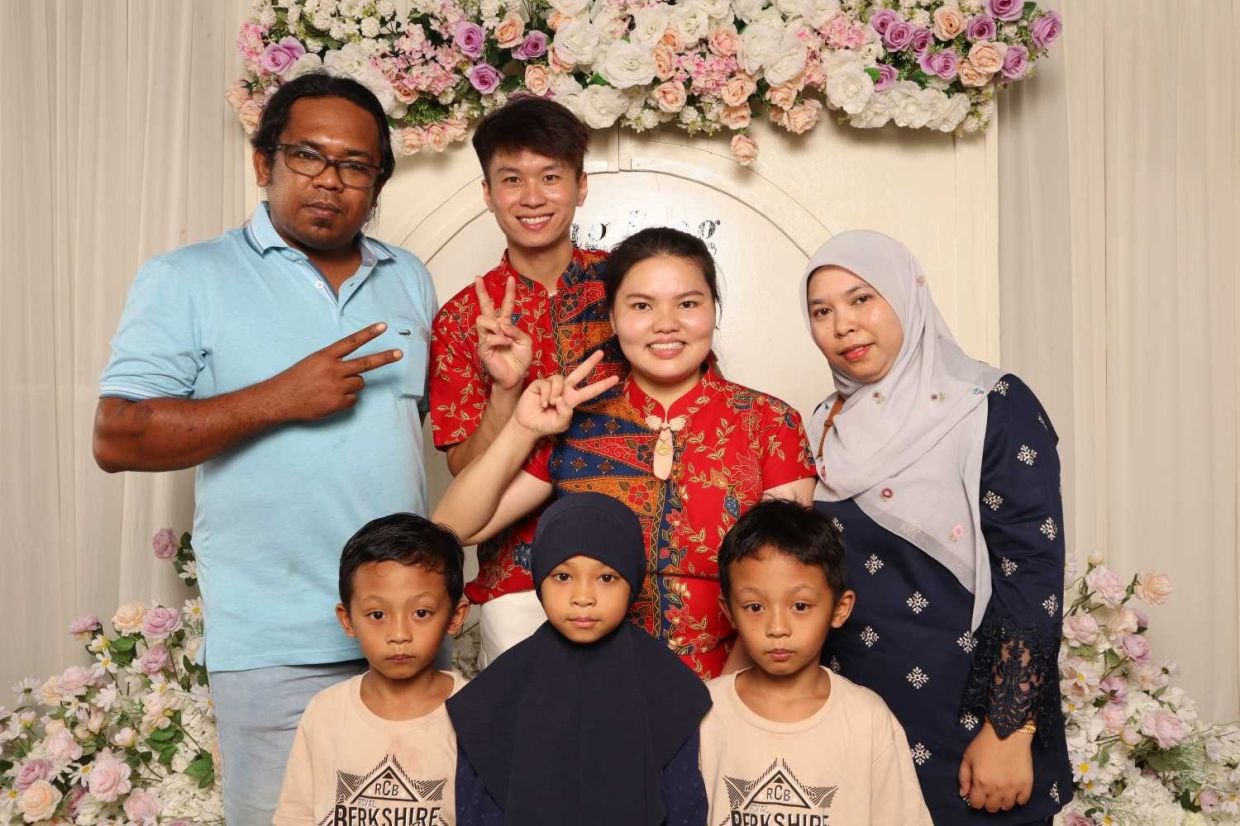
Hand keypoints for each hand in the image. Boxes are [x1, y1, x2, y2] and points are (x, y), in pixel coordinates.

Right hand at [266, 323, 402, 420]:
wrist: (280, 399)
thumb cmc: (295, 380)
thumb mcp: (312, 362)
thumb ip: (333, 362)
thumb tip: (354, 371)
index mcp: (325, 356)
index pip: (352, 341)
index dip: (369, 333)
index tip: (383, 326)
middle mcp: (333, 370)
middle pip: (366, 363)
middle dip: (385, 358)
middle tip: (399, 353)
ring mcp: (336, 387)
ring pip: (359, 383)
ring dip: (351, 385)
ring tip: (331, 387)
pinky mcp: (337, 403)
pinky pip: (353, 399)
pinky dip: (345, 399)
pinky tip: (330, 399)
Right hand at [475, 276, 532, 390]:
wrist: (516, 376)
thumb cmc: (520, 358)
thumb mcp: (525, 341)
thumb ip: (516, 330)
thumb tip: (502, 325)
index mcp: (505, 325)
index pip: (506, 305)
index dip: (509, 292)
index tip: (511, 278)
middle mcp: (494, 328)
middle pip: (485, 307)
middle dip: (481, 292)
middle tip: (477, 278)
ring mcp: (486, 338)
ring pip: (482, 320)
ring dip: (495, 325)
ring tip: (504, 336)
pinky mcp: (483, 348)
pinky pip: (488, 338)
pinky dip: (499, 339)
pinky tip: (505, 344)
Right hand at [512, 350, 618, 436]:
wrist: (528, 425)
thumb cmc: (546, 425)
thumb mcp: (560, 424)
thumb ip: (566, 414)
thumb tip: (563, 399)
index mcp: (573, 399)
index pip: (591, 391)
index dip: (603, 385)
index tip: (616, 379)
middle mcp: (565, 389)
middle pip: (580, 372)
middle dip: (590, 362)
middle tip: (601, 352)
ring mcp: (553, 385)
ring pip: (560, 379)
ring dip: (555, 393)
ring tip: (549, 405)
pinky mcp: (540, 383)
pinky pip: (546, 384)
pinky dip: (545, 395)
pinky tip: (542, 403)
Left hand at [958, 720, 1033, 813]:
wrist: (1008, 732)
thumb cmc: (984, 744)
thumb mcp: (968, 757)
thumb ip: (963, 777)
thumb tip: (964, 795)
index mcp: (981, 782)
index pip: (976, 805)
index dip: (975, 800)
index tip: (977, 794)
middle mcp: (997, 789)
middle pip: (992, 808)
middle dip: (988, 802)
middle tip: (989, 792)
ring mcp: (1013, 788)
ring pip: (1007, 807)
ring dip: (1002, 801)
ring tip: (1001, 790)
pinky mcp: (1026, 785)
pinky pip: (1022, 801)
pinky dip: (1017, 798)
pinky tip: (1013, 789)